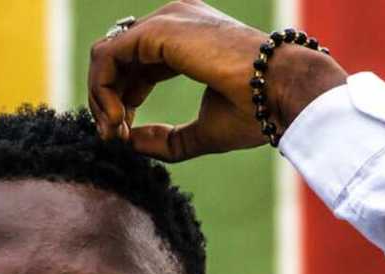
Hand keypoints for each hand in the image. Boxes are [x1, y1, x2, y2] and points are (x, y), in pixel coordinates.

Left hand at [87, 0, 346, 161]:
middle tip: (113, 137)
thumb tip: (129, 142)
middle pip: (117, 58)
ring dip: (101, 98)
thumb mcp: (202, 131)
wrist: (283, 92)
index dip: (123, 101)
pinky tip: (119, 119)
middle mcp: (174, 20)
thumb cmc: (257, 110)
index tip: (126, 135)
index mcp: (186, 38)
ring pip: (107, 56)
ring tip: (115, 132)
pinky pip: (108, 57)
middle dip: (106, 101)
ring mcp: (165, 20)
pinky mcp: (157, 30)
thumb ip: (164, 138)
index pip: (136, 64)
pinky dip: (103, 90)